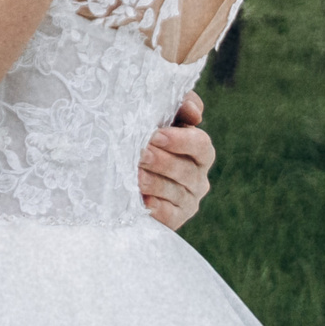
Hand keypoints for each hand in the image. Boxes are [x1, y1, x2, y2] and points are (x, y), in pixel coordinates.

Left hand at [138, 90, 211, 230]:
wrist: (124, 173)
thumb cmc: (145, 136)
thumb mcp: (161, 117)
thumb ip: (179, 105)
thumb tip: (195, 113)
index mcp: (199, 150)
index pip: (201, 145)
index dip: (180, 141)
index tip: (156, 134)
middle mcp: (198, 176)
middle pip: (187, 170)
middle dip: (162, 161)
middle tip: (140, 154)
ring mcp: (188, 200)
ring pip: (176, 193)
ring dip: (155, 182)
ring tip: (135, 175)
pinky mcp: (175, 219)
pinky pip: (170, 216)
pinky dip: (157, 208)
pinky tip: (142, 200)